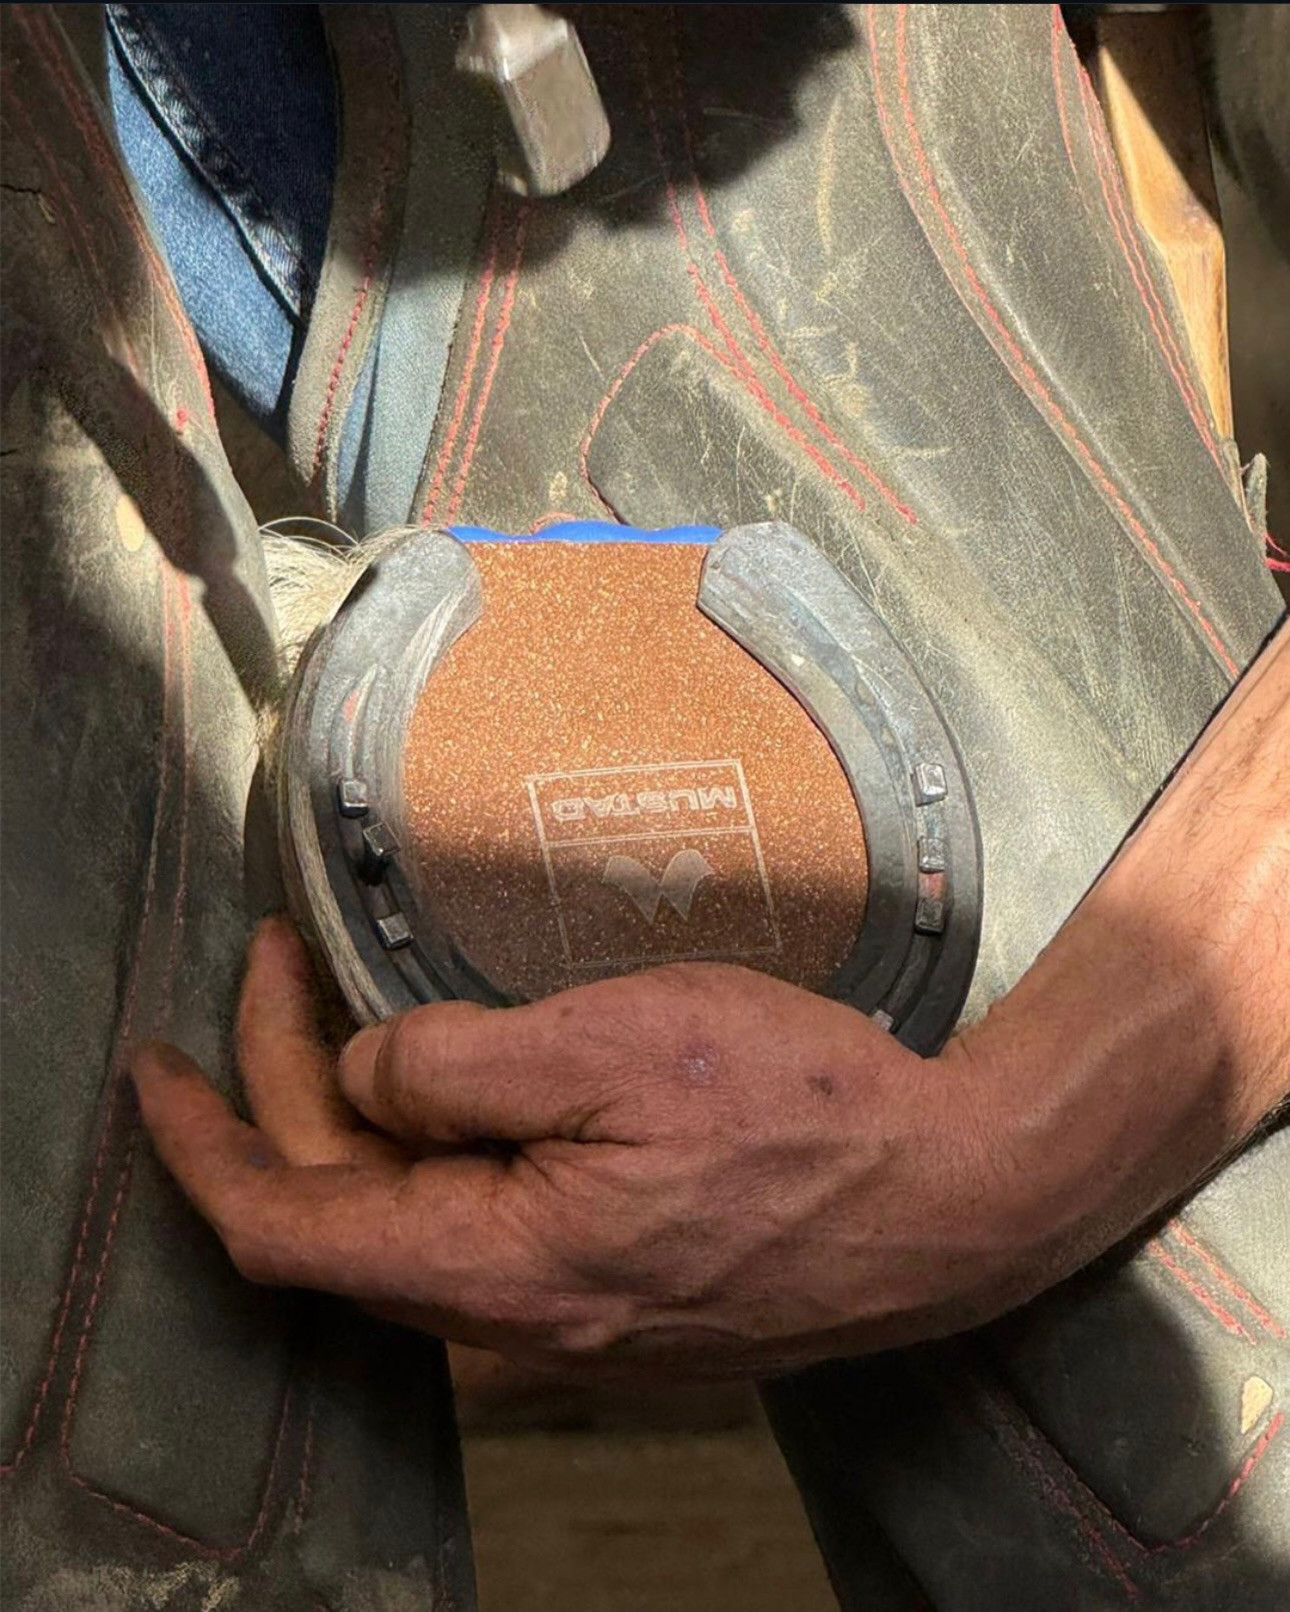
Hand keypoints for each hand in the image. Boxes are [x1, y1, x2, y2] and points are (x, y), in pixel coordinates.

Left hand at [133, 623, 1288, 1378]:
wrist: (952, 1199)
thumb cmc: (800, 1111)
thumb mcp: (617, 1046)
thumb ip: (460, 1066)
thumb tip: (367, 1077)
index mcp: (499, 1268)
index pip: (287, 1228)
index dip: (205, 1145)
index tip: (157, 1064)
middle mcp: (516, 1323)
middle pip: (347, 1213)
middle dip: (290, 1084)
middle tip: (286, 962)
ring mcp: (569, 1323)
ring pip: (413, 1221)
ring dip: (362, 1118)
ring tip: (353, 1011)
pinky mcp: (616, 1301)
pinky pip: (481, 1230)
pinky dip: (436, 1152)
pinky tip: (453, 1087)